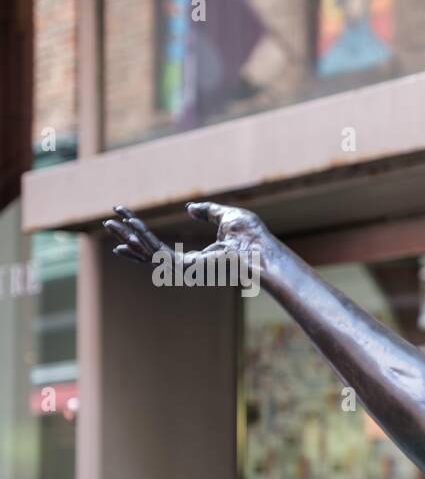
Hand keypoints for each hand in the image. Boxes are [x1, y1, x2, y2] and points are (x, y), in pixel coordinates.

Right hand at [104, 201, 270, 283]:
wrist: (261, 250)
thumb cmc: (252, 237)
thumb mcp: (226, 217)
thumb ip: (207, 212)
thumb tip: (188, 208)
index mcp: (199, 259)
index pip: (165, 250)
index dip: (145, 237)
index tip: (128, 224)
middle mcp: (189, 267)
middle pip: (150, 253)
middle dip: (129, 238)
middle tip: (109, 223)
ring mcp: (186, 269)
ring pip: (148, 252)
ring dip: (128, 236)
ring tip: (110, 222)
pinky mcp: (185, 267)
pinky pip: (156, 250)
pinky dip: (141, 236)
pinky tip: (129, 224)